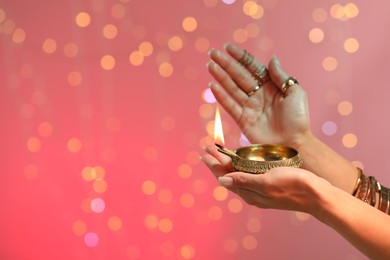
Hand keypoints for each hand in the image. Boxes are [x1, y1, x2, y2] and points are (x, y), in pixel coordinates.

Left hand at [202, 144, 330, 213]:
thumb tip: (221, 180)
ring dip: (227, 162)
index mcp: (249, 193)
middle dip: (217, 161)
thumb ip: (243, 181)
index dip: (213, 164)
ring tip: (218, 152)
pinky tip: (240, 161)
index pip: (224, 176)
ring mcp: (260, 188)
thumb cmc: (294, 186)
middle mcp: (252, 192)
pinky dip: (240, 166)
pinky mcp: (269, 184)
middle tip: (207, 148)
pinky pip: (249, 174)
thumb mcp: (266, 182)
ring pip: (238, 174)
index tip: (205, 152)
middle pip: (229, 174)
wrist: (317, 195)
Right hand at [207, 43, 310, 147]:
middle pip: (238, 75)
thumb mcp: (295, 93)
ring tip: (210, 65)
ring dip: (220, 76)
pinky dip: (221, 96)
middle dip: (225, 64)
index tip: (228, 47)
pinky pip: (230, 105)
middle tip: (212, 53)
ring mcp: (249, 107)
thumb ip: (281, 76)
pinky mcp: (243, 120)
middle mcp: (258, 94)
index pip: (252, 67)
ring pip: (232, 88)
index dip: (240, 57)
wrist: (294, 143)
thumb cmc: (298, 119)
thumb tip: (272, 59)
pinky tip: (212, 85)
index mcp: (271, 85)